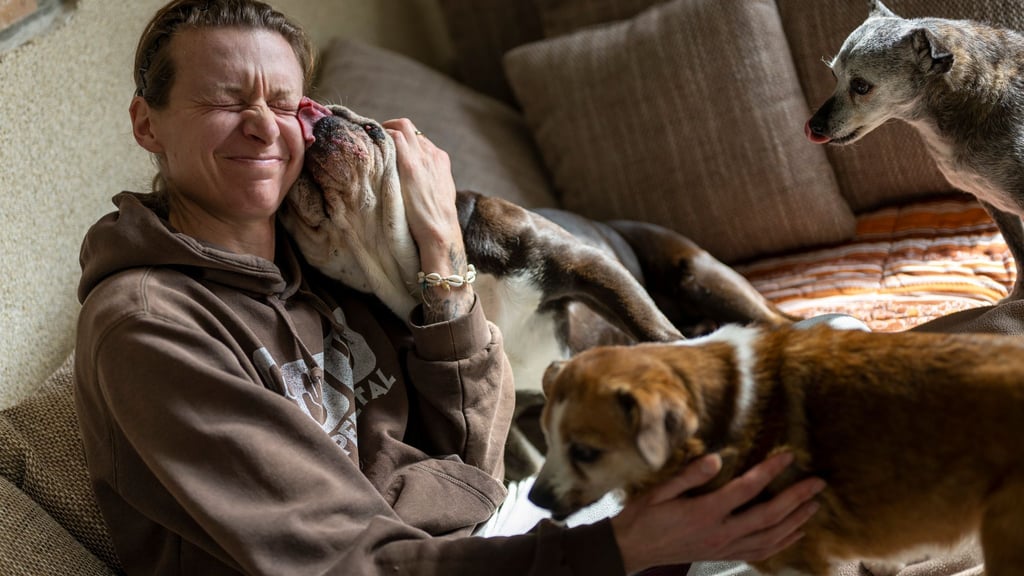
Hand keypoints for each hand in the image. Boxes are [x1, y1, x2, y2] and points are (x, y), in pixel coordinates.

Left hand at [384, 119, 473, 319]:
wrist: (440, 235)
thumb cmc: (434, 225)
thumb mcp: (435, 199)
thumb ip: (425, 186)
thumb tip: (408, 188)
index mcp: (441, 162)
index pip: (419, 140)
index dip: (402, 141)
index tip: (386, 147)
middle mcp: (434, 155)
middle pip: (410, 129)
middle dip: (391, 129)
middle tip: (373, 139)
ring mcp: (423, 158)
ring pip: (402, 127)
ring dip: (383, 130)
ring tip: (367, 139)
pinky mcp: (410, 165)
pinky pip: (395, 136)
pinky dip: (381, 134)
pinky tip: (369, 142)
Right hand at [610, 452, 824, 573]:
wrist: (632, 549)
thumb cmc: (643, 517)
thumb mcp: (660, 491)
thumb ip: (689, 475)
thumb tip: (717, 459)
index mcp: (705, 512)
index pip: (747, 489)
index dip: (770, 471)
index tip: (789, 456)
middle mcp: (720, 532)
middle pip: (768, 516)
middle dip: (797, 499)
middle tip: (818, 484)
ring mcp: (724, 547)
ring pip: (770, 537)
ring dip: (796, 521)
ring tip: (814, 506)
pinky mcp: (722, 554)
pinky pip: (760, 552)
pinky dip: (782, 543)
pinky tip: (794, 534)